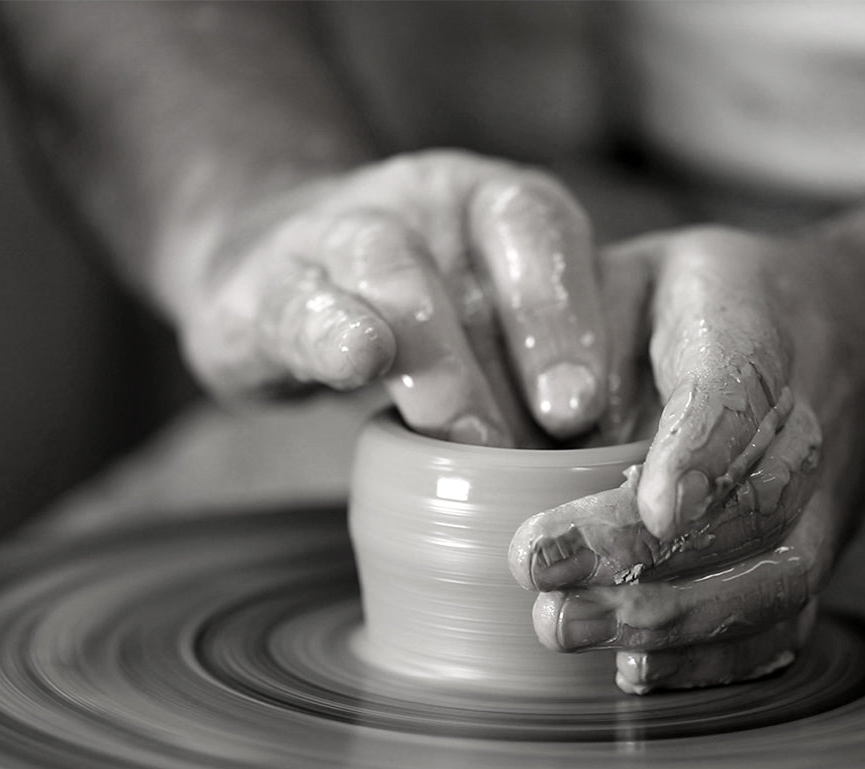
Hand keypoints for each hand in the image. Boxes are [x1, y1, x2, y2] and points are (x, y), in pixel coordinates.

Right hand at [177, 150, 608, 444]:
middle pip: (489, 250)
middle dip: (532, 335)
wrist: (266, 259)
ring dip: (437, 352)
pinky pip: (301, 303)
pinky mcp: (265, 282)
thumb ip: (536, 375)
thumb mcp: (486, 327)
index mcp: (497, 207)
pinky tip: (355, 358)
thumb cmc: (416, 313)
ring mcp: (341, 228)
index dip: (572, 316)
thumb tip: (599, 471)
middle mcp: (429, 201)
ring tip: (462, 428)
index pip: (548, 232)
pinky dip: (331, 331)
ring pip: (392, 268)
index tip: (584, 407)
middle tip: (555, 428)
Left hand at [510, 227, 864, 692]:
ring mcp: (819, 499)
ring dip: (674, 617)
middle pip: (756, 501)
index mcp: (750, 323)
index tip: (654, 503)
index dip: (704, 448)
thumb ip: (562, 322)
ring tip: (567, 627)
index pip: (740, 386)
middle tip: (540, 570)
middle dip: (647, 551)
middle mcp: (803, 420)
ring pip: (779, 574)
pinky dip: (715, 659)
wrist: (842, 340)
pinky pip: (785, 620)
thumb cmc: (692, 305)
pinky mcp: (807, 554)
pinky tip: (634, 671)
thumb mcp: (623, 272)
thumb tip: (479, 413)